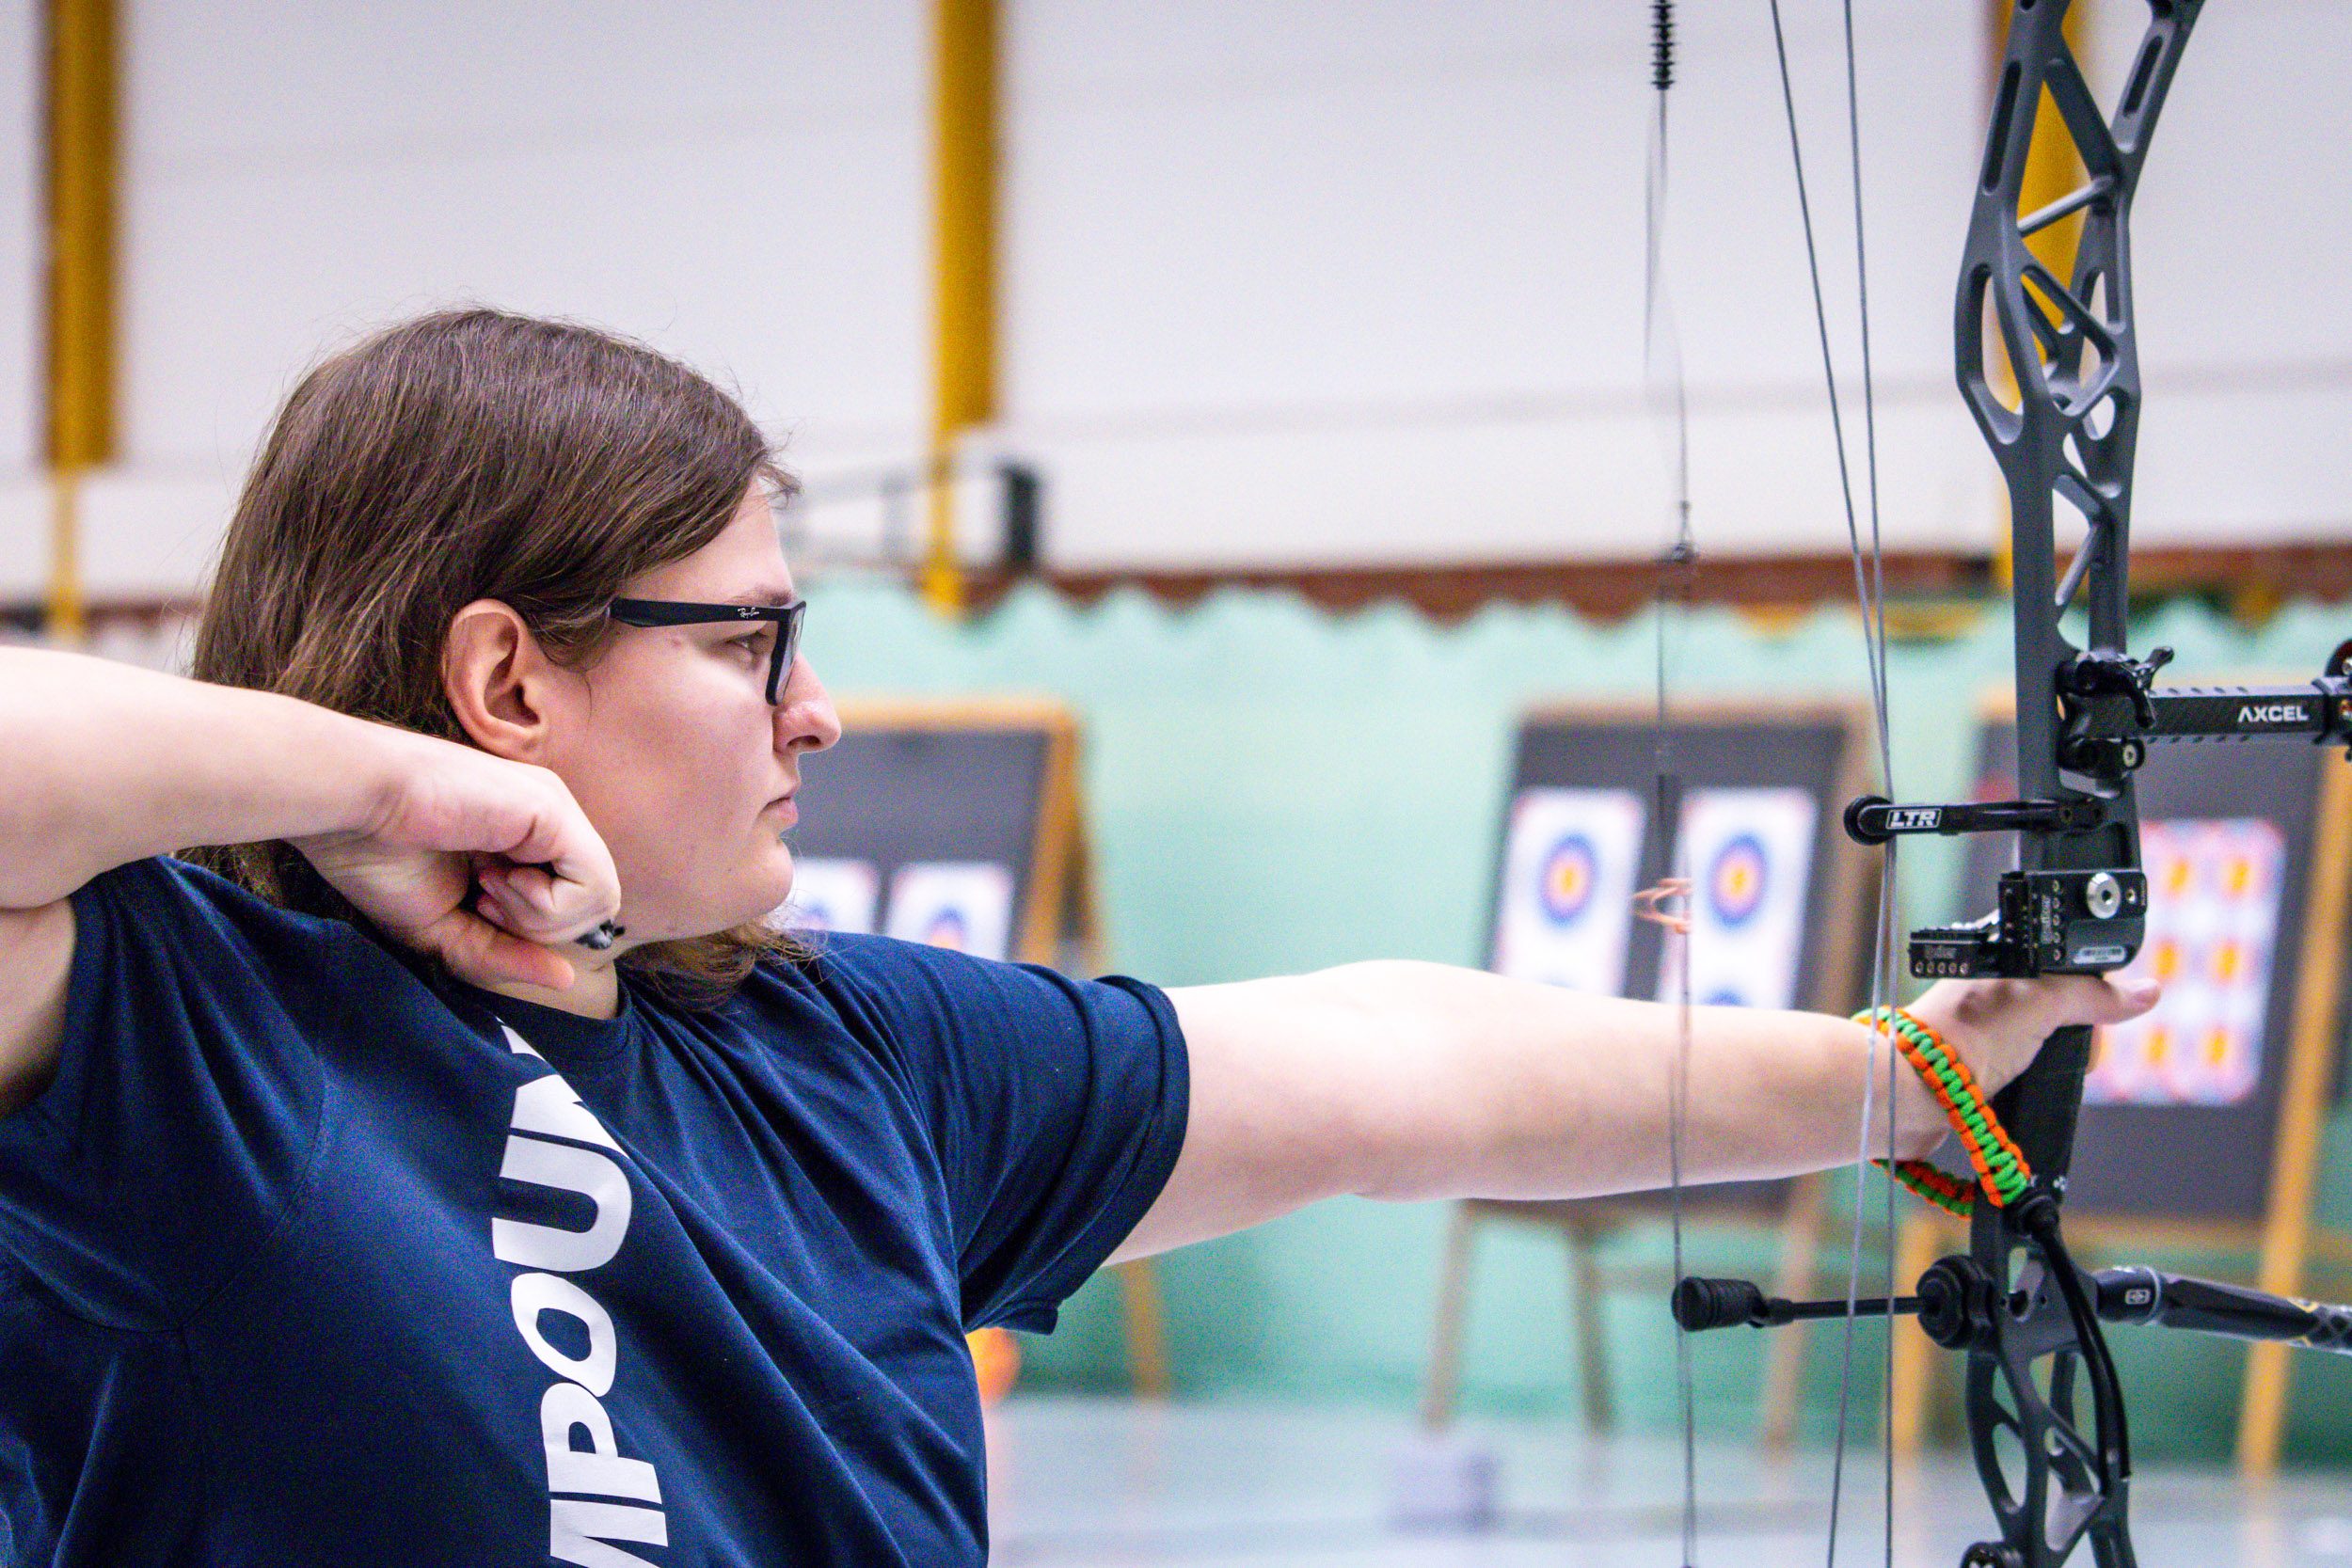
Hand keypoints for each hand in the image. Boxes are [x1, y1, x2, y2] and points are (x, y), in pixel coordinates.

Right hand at [290, 730, 619, 991]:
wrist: (347, 806)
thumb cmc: (378, 856)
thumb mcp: (446, 929)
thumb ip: (505, 955)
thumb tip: (567, 978)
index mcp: (528, 840)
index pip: (572, 907)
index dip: (531, 930)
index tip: (478, 908)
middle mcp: (551, 821)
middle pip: (594, 907)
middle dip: (539, 927)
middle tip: (483, 899)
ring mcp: (556, 811)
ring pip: (602, 898)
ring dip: (539, 916)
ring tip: (486, 886)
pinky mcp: (554, 810)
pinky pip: (594, 883)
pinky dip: (546, 904)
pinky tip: (496, 879)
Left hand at [1904, 972, 2161, 1104]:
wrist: (1913, 1093)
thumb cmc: (1963, 1038)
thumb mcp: (2041, 1004)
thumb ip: (2092, 995)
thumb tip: (2144, 992)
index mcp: (2000, 962)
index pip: (2067, 967)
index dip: (2089, 990)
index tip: (2101, 1011)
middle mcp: (1988, 992)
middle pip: (2060, 1009)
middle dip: (2072, 1034)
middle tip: (2058, 1045)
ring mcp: (1981, 1030)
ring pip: (2043, 1044)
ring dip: (2050, 1062)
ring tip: (2034, 1070)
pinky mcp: (1975, 1067)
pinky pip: (2022, 1072)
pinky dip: (2032, 1082)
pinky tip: (2024, 1088)